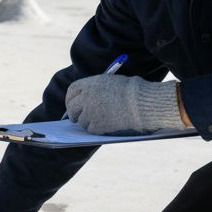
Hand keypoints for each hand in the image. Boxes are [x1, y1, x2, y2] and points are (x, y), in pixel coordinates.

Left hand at [66, 75, 187, 134]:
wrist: (140, 103)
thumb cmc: (130, 90)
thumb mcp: (109, 82)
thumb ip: (94, 89)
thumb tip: (83, 99)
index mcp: (89, 84)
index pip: (72, 91)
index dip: (71, 98)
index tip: (72, 103)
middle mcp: (86, 98)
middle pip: (72, 107)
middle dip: (73, 113)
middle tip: (76, 117)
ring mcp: (90, 112)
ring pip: (81, 121)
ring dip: (86, 121)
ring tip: (98, 119)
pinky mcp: (96, 125)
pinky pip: (90, 129)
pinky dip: (95, 128)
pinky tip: (104, 124)